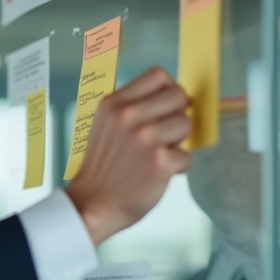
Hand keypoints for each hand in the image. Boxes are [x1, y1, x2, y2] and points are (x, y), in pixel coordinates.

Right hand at [65, 67, 191, 245]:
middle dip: (176, 114)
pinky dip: (177, 168)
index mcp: (113, 104)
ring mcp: (143, 138)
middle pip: (178, 95)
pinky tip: (158, 174)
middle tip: (163, 135)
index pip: (158, 75)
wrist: (93, 204)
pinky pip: (186, 156)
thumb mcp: (105, 125)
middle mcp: (127, 116)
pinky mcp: (159, 162)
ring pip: (186, 124)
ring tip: (157, 155)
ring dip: (178, 143)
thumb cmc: (104, 167)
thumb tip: (175, 95)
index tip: (165, 107)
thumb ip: (132, 107)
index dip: (168, 90)